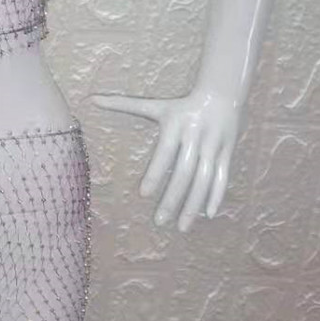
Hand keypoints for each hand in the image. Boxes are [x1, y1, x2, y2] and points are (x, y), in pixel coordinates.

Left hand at [89, 88, 241, 231]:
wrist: (223, 93)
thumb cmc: (181, 104)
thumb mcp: (154, 105)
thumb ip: (123, 104)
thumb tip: (91, 99)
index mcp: (176, 125)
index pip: (164, 153)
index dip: (155, 174)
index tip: (143, 195)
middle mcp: (196, 136)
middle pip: (185, 172)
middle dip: (173, 198)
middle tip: (159, 222)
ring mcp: (214, 145)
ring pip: (204, 179)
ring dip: (194, 204)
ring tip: (182, 227)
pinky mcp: (227, 152)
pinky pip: (222, 176)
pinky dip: (216, 195)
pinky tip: (209, 214)